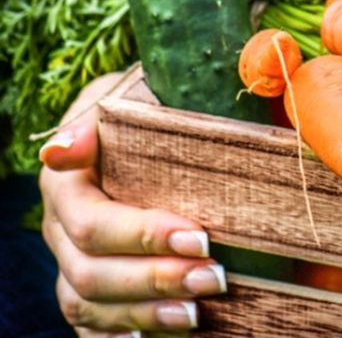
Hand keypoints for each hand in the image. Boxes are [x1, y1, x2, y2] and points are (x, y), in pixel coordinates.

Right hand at [38, 72, 225, 335]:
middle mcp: (61, 231)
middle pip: (91, 274)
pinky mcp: (92, 292)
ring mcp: (72, 265)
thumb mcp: (130, 93)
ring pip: (92, 306)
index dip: (143, 237)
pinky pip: (94, 328)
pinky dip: (124, 337)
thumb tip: (62, 148)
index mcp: (66, 184)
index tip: (201, 237)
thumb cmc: (145, 102)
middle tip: (215, 277)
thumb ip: (101, 116)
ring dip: (147, 314)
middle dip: (155, 280)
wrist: (142, 116)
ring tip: (199, 313)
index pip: (93, 224)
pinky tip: (165, 337)